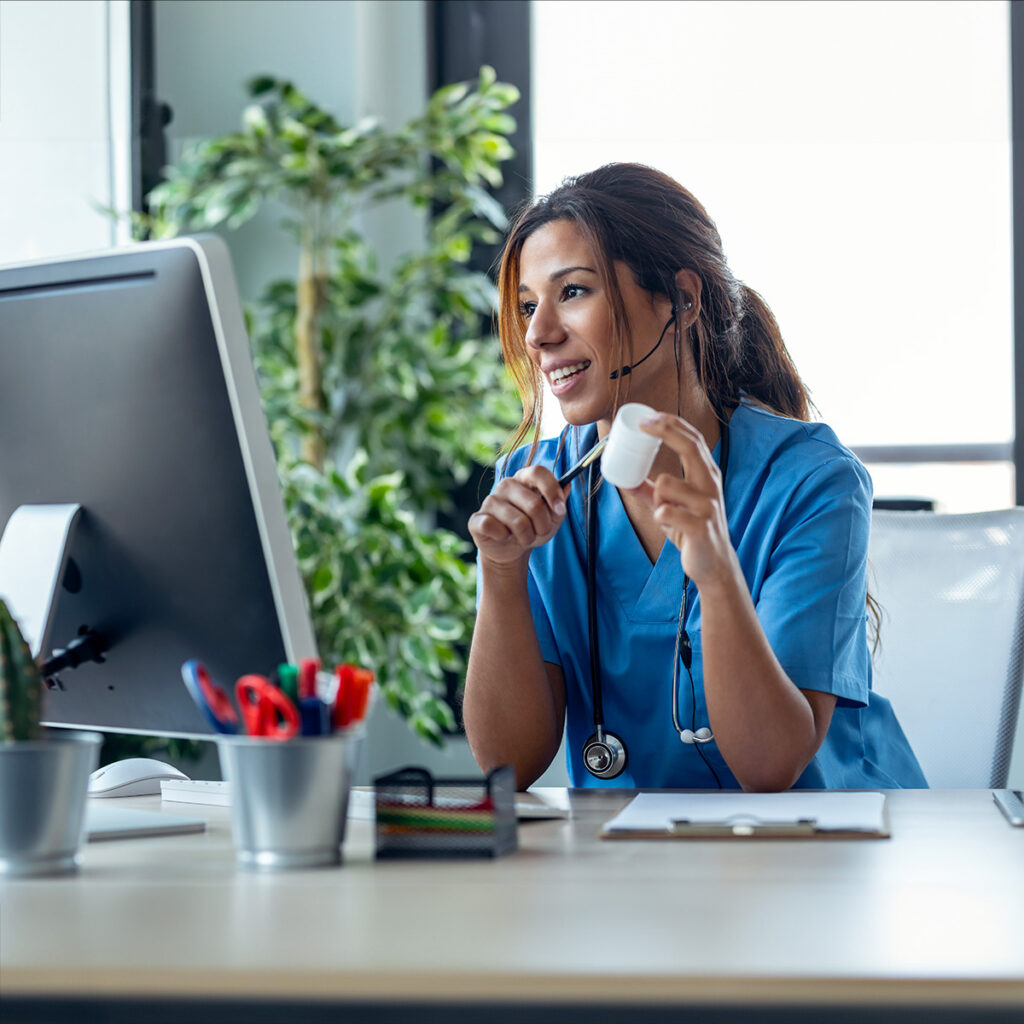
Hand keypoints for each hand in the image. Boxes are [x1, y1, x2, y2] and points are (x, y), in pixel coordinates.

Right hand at [469, 465, 568, 568]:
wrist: (511, 549)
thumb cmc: (532, 528)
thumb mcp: (552, 519)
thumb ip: (560, 503)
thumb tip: (567, 485)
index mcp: (524, 479)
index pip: (538, 472)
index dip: (552, 491)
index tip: (560, 509)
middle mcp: (506, 485)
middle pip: (534, 503)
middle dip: (543, 525)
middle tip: (540, 532)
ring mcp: (490, 501)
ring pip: (518, 521)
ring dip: (527, 536)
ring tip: (524, 537)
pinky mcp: (477, 519)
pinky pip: (494, 527)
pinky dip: (504, 537)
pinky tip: (503, 536)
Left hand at [628, 413, 736, 586]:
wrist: (714, 565)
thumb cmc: (693, 530)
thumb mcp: (671, 506)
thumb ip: (650, 492)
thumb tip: (625, 479)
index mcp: (706, 475)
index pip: (693, 440)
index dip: (671, 424)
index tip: (648, 417)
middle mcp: (711, 485)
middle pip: (691, 447)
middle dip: (666, 431)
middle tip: (643, 425)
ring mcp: (708, 505)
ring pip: (666, 483)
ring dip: (656, 496)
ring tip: (664, 511)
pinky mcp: (701, 526)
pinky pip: (666, 512)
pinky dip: (659, 517)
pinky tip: (668, 525)